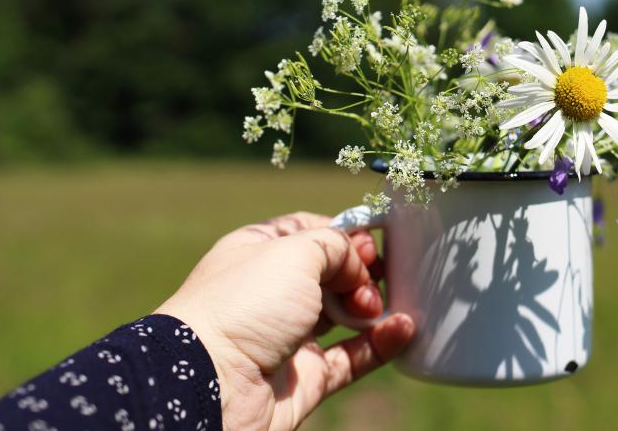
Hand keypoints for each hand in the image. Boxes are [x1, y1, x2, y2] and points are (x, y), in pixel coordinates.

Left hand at [156, 212, 414, 430]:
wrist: (214, 385)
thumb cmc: (246, 304)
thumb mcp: (294, 252)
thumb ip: (335, 245)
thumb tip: (356, 266)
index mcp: (259, 252)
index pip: (309, 231)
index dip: (343, 232)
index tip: (371, 238)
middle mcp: (273, 292)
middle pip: (331, 273)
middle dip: (361, 271)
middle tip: (377, 275)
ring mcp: (289, 335)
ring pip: (343, 314)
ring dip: (372, 306)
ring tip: (381, 306)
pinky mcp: (306, 376)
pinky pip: (351, 356)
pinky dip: (379, 342)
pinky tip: (403, 328)